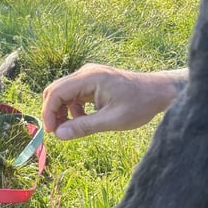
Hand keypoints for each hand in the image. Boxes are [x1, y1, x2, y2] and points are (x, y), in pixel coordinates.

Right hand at [41, 63, 187, 139]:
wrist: (159, 92)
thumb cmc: (139, 105)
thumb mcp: (112, 120)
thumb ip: (84, 127)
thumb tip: (59, 135)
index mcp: (89, 77)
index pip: (56, 92)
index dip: (49, 112)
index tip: (51, 132)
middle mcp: (86, 72)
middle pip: (55, 90)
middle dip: (52, 111)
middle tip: (57, 132)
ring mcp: (88, 75)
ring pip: (63, 92)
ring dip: (62, 110)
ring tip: (70, 129)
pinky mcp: (92, 80)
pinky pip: (73, 93)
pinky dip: (72, 108)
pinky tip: (82, 120)